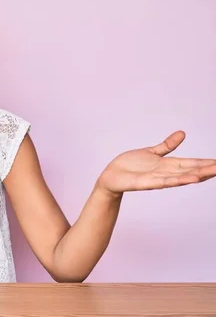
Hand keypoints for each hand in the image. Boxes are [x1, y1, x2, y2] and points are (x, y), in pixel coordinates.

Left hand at [97, 130, 215, 195]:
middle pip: (191, 170)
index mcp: (168, 165)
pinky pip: (165, 181)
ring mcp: (157, 178)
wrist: (111, 176)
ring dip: (198, 175)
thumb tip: (183, 133)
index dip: (206, 163)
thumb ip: (167, 145)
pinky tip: (191, 179)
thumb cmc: (130, 166)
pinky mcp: (147, 183)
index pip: (192, 163)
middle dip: (208, 169)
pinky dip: (178, 180)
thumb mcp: (151, 152)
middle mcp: (166, 173)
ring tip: (214, 172)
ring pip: (182, 177)